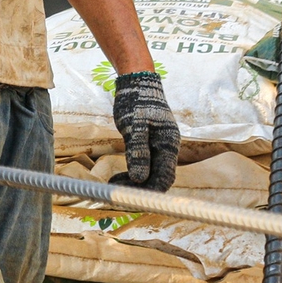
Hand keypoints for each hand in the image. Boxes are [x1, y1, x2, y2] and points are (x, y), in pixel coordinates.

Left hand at [113, 71, 178, 191]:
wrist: (136, 84)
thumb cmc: (136, 102)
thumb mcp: (134, 126)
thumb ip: (138, 152)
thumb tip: (139, 178)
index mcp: (169, 144)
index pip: (165, 177)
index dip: (151, 191)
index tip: (131, 198)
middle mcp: (167, 148)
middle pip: (158, 178)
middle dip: (139, 188)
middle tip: (116, 191)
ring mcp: (159, 147)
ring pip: (150, 173)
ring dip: (133, 182)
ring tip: (112, 184)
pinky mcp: (149, 146)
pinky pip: (144, 166)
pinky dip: (132, 173)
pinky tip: (117, 177)